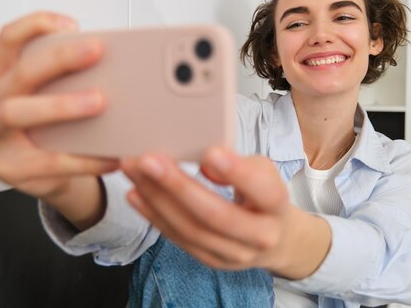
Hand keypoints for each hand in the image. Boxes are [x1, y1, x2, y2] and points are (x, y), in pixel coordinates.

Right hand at [0, 12, 119, 227]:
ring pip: (16, 113)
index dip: (36, 25)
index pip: (8, 39)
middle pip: (19, 73)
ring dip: (60, 105)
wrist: (47, 175)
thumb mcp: (54, 94)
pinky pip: (46, 162)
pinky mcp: (8, 168)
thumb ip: (68, 76)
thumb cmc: (53, 126)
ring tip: (99, 102)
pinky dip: (82, 159)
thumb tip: (113, 61)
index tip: (72, 24)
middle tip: (96, 52)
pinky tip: (111, 155)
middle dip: (59, 59)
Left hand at [121, 148, 330, 277]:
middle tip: (148, 160)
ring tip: (134, 171)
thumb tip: (206, 162)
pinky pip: (177, 238)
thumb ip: (240, 166)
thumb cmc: (263, 195)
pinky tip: (135, 193)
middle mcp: (259, 237)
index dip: (238, 173)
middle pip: (215, 214)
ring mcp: (233, 254)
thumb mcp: (263, 173)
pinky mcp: (209, 260)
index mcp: (277, 207)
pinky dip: (153, 215)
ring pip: (190, 229)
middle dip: (178, 186)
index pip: (263, 191)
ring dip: (156, 198)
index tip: (212, 152)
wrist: (275, 239)